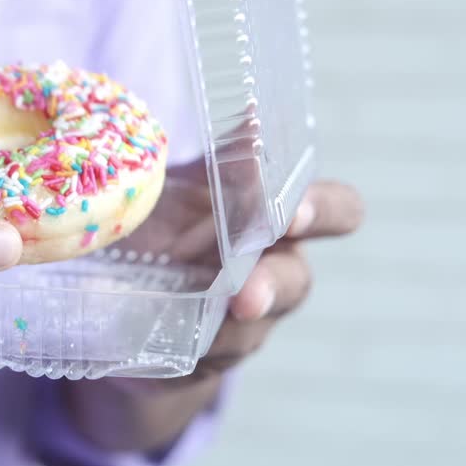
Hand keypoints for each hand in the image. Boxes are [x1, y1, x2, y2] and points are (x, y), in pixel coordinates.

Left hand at [61, 176, 362, 451]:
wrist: (129, 296)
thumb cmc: (177, 221)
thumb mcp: (198, 182)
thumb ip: (230, 154)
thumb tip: (256, 107)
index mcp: (281, 220)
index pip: (336, 211)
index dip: (326, 212)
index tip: (295, 210)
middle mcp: (274, 272)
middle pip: (296, 279)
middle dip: (272, 283)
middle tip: (246, 289)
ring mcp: (244, 323)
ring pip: (251, 328)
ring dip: (228, 324)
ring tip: (201, 317)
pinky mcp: (204, 358)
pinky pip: (205, 359)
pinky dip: (185, 346)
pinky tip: (166, 337)